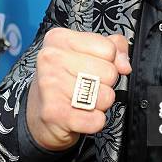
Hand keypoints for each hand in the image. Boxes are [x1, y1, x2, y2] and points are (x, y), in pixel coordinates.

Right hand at [27, 28, 131, 150]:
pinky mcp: (54, 113)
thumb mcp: (87, 53)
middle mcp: (51, 59)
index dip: (108, 62)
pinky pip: (96, 120)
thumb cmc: (65, 80)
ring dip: (100, 104)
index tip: (92, 67)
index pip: (109, 49)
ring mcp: (51, 85)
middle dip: (104, 85)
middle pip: (110, 73)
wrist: (36, 115)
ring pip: (106, 96)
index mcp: (60, 39)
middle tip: (85, 88)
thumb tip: (125, 65)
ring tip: (82, 102)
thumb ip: (114, 47)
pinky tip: (79, 116)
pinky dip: (94, 122)